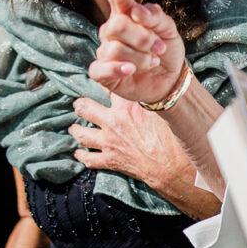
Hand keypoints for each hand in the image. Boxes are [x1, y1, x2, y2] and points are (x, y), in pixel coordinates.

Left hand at [71, 93, 220, 217]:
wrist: (172, 166)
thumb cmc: (173, 138)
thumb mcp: (164, 111)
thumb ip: (152, 99)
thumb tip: (155, 90)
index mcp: (127, 106)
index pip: (109, 87)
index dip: (107, 82)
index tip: (105, 81)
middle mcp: (113, 122)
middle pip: (86, 108)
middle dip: (81, 104)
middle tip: (79, 103)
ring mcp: (109, 142)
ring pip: (82, 134)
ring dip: (76, 129)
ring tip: (74, 127)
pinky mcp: (110, 161)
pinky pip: (89, 159)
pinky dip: (82, 156)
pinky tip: (79, 153)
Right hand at [89, 0, 186, 104]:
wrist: (169, 78)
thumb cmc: (165, 49)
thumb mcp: (169, 30)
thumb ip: (155, 16)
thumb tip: (136, 10)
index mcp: (126, 14)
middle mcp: (112, 30)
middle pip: (117, 25)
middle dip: (143, 38)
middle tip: (159, 47)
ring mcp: (105, 50)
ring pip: (115, 49)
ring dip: (141, 58)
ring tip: (153, 62)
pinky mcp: (103, 72)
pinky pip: (99, 69)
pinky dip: (117, 69)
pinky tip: (131, 69)